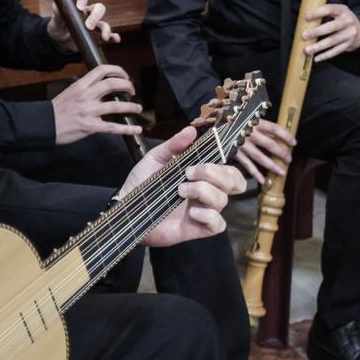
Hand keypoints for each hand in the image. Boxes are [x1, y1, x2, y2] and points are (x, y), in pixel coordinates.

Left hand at [46, 0, 119, 50]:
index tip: (80, 8)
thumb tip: (57, 6)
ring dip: (106, 29)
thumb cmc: (58, 27)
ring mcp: (95, 25)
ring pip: (104, 23)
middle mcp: (88, 12)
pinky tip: (115, 39)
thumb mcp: (55, 21)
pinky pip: (109, 35)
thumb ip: (57, 13)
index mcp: (77, 5)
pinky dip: (113, 37)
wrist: (60, 42)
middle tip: (89, 26)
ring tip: (104, 37)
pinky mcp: (98, 36)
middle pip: (98, 8)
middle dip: (95, 16)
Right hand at [51, 64, 143, 143]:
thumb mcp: (70, 92)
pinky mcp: (90, 126)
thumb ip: (85, 88)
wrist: (44, 125)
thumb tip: (100, 85)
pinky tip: (136, 130)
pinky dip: (127, 128)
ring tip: (138, 108)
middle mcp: (86, 95)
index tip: (124, 76)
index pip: (102, 70)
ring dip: (131, 106)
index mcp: (81, 85)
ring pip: (116, 105)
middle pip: (112, 84)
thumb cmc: (57, 110)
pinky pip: (112, 127)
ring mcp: (89, 111)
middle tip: (132, 91)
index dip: (117, 70)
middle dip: (127, 85)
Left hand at [119, 125, 244, 245]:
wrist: (125, 208)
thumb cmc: (142, 183)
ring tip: (180, 190)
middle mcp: (206, 193)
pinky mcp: (197, 228)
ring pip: (223, 201)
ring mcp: (203, 211)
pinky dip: (209, 216)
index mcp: (201, 177)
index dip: (222, 165)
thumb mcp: (155, 159)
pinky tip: (192, 213)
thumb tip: (191, 130)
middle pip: (233, 183)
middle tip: (189, 173)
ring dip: (204, 191)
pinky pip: (218, 224)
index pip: (229, 170)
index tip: (198, 161)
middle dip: (215, 174)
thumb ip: (174, 145)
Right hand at [231, 118, 294, 183]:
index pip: (274, 129)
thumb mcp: (250, 118)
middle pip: (269, 144)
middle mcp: (250, 134)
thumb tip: (277, 135)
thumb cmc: (237, 121)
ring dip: (272, 166)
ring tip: (282, 173)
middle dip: (281, 153)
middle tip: (289, 160)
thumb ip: (262, 126)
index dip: (286, 135)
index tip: (294, 143)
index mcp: (255, 122)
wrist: (217, 126)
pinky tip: (263, 180)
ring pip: (260, 157)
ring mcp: (242, 145)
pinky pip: (247, 165)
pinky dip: (255, 173)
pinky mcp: (235, 153)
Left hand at [301, 3, 359, 61]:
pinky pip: (336, 51)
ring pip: (333, 41)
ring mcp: (349, 33)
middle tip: (304, 35)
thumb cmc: (341, 19)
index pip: (330, 9)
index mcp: (342, 10)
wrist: (359, 28)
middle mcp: (348, 21)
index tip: (306, 17)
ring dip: (319, 46)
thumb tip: (304, 20)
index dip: (318, 12)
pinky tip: (316, 58)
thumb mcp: (336, 12)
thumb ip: (324, 14)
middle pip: (332, 27)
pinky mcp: (348, 44)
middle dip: (317, 31)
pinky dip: (325, 55)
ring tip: (308, 50)